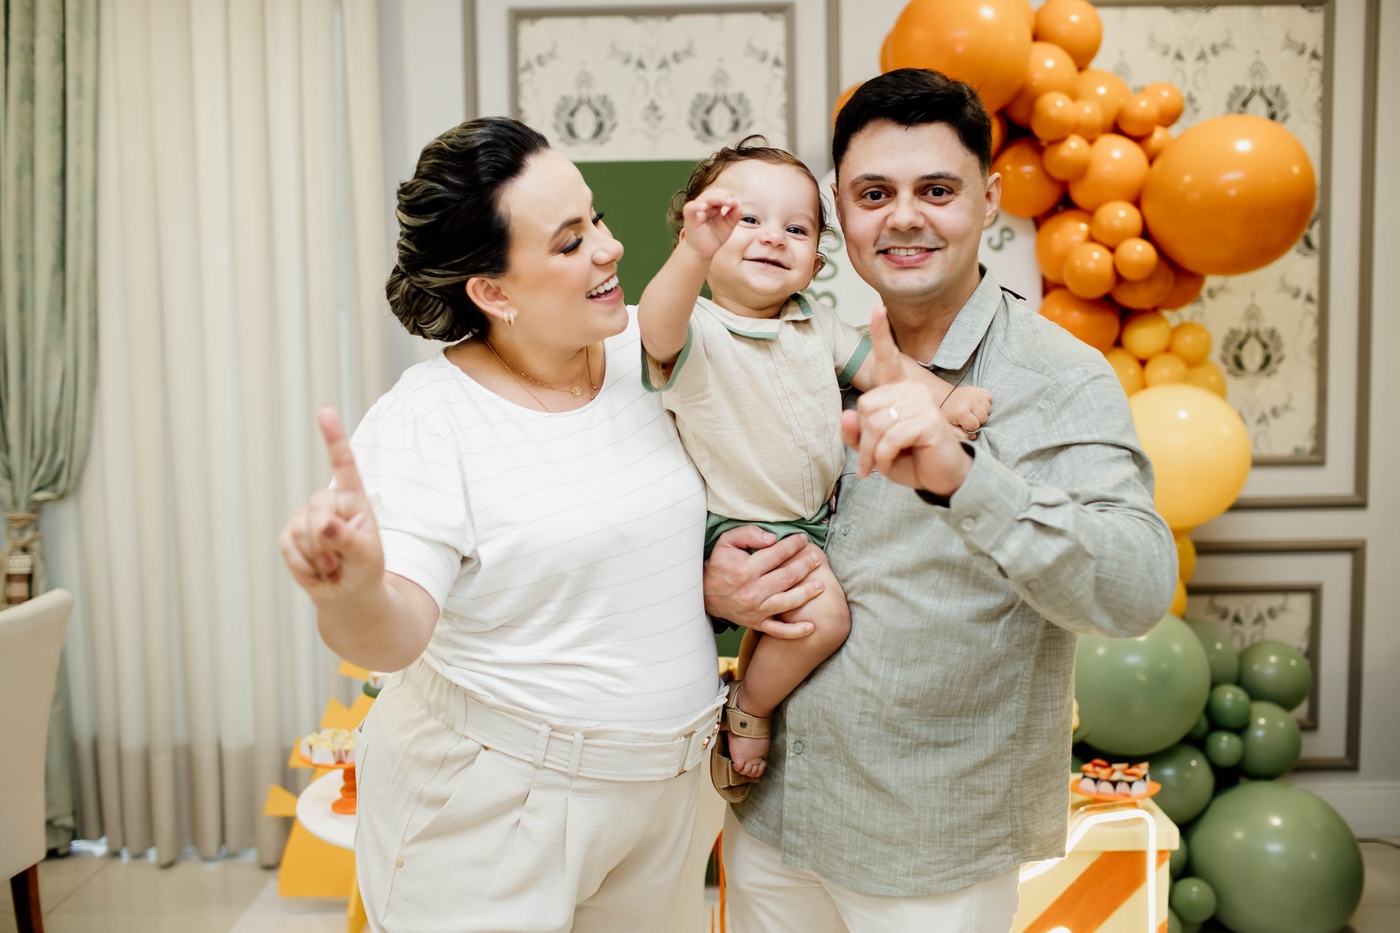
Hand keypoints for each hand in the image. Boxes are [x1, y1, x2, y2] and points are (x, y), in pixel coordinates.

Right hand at [278, 407, 384, 604]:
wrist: (348, 595)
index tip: (324, 410)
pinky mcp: (290, 535)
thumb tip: (323, 524)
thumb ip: (347, 538)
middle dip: (328, 538)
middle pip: (318, 507)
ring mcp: (307, 517)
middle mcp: (330, 503)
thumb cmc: (364, 569)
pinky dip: (304, 565)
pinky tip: (317, 570)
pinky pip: (288, 546)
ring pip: (301, 530)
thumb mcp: (367, 555)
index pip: (344, 465)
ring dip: (317, 556)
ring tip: (332, 564)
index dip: (333, 438)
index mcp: (355, 499)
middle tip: (341, 558)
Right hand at [680, 189, 740, 259]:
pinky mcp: (689, 217)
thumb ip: (734, 216)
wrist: (703, 251)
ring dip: (715, 198)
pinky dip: (697, 206)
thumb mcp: (728, 226)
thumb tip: (739, 204)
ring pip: (703, 198)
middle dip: (724, 196)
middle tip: (734, 201)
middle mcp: (704, 205)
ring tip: (726, 202)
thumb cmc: (714, 237)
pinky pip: (690, 208)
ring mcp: (696, 210)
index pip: (721, 194)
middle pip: (712, 194)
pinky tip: (704, 207)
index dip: (729, 196)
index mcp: (714, 205)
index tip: (737, 202)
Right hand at [703, 526, 823, 637]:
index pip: (777, 554)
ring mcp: (755, 610)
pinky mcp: (756, 623)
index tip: (803, 539)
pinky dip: (795, 631)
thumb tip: (773, 538)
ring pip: (788, 602)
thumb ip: (749, 534)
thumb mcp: (726, 542)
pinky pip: (778, 630)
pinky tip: (811, 627)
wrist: (702, 594)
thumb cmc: (718, 565)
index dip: (793, 545)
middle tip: (817, 558)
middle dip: (805, 565)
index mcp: (745, 570)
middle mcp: (752, 591)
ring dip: (807, 593)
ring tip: (820, 584)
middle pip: (787, 577)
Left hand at [839, 306, 973, 494]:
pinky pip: (890, 437)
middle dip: (863, 440)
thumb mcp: (875, 449)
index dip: (880, 334)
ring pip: (876, 424)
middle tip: (868, 463)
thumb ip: (858, 434)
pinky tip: (891, 464)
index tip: (877, 308)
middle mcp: (912, 390)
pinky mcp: (929, 420)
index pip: (887, 356)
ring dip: (872, 453)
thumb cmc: (909, 459)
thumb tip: (845, 415)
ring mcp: (922, 403)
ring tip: (880, 465)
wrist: (941, 478)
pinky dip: (884, 458)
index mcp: (898, 391)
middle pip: (865, 407)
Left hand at [943, 385, 991, 435]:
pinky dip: (985, 402)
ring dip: (982, 412)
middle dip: (977, 420)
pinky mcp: (978, 389)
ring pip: (988, 409)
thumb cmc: (946, 413)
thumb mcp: (949, 427)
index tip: (963, 423)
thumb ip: (960, 435)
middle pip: (984, 418)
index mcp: (961, 412)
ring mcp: (975, 394)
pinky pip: (989, 398)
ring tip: (972, 411)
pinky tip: (976, 404)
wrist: (942, 396)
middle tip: (968, 417)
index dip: (970, 427)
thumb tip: (974, 436)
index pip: (975, 426)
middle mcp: (970, 401)